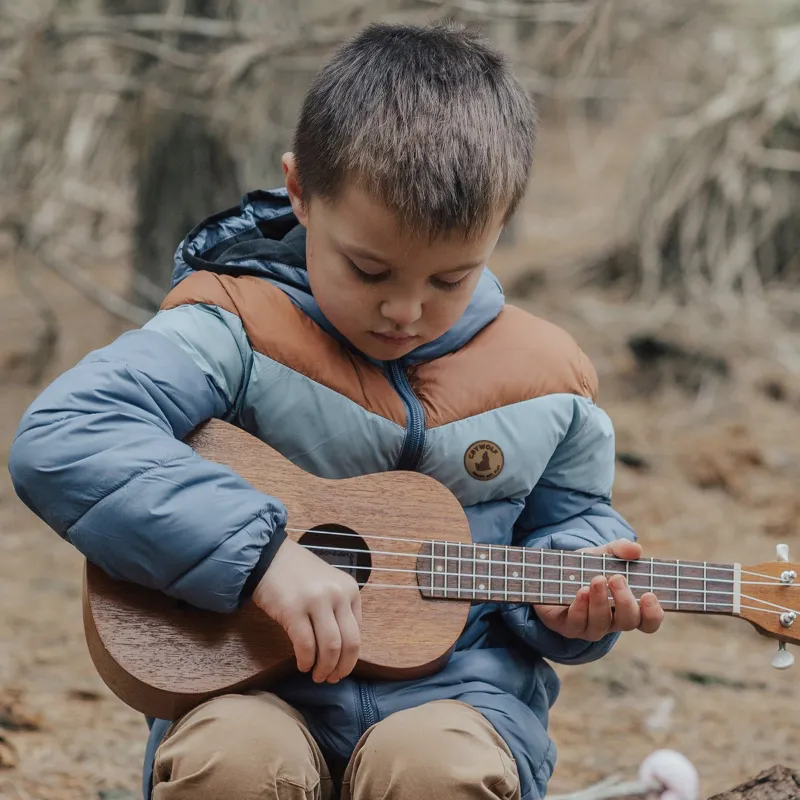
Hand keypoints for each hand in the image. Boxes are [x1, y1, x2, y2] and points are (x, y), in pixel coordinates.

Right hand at [251, 537, 361, 683]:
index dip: (351, 657)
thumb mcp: (329, 586)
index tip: (341, 668)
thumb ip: (338, 610)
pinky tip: (303, 665)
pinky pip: (306, 645)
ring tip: (316, 675)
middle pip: (349, 643)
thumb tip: (343, 649)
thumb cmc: (298, 574)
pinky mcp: (293, 610)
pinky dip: (306, 661)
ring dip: (324, 668)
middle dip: (342, 667)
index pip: (358, 632)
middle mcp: (338, 594)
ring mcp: (316, 601)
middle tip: (332, 679)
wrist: (268, 557)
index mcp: (350, 589)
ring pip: (330, 647)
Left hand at [533, 539, 663, 640]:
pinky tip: (581, 591)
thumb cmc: (585, 567)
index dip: (653, 613)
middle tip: (617, 578)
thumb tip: (635, 549)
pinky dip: (580, 606)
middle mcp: (611, 621)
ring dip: (600, 602)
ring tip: (597, 580)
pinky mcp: (568, 626)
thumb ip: (619, 549)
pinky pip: (577, 623)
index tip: (649, 595)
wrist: (552, 573)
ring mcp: (589, 626)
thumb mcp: (602, 554)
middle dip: (625, 601)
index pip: (648, 621)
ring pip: (601, 624)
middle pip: (628, 622)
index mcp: (626, 607)